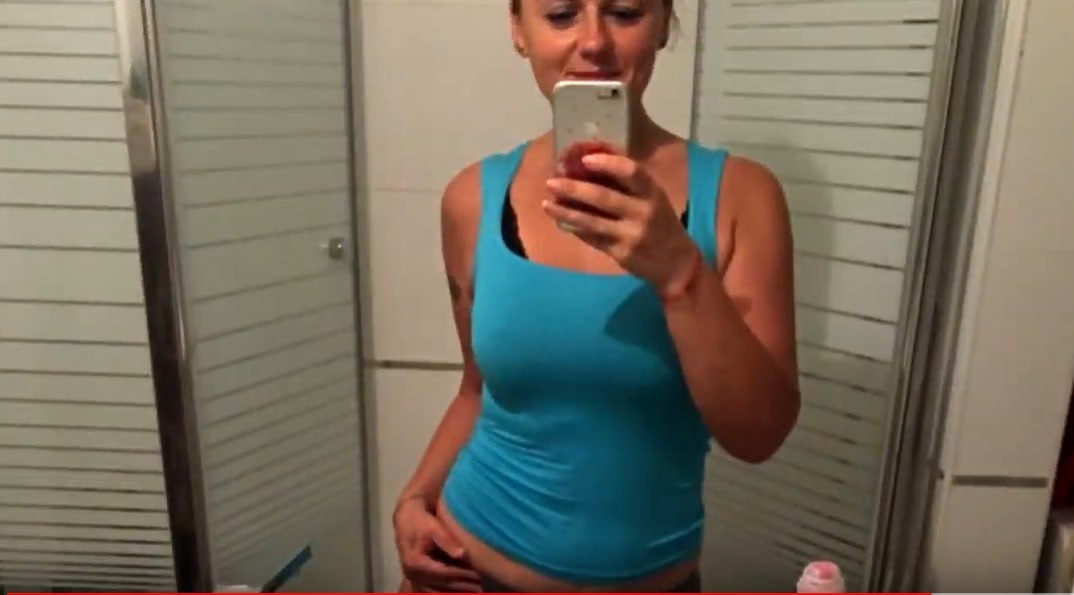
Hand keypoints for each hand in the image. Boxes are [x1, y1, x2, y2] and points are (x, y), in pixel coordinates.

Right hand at [393, 496, 481, 591]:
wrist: (406, 519)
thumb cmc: (421, 521)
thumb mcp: (433, 527)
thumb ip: (447, 541)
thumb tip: (462, 554)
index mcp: (415, 562)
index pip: (442, 572)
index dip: (460, 575)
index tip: (477, 575)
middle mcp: (411, 573)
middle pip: (440, 584)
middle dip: (461, 586)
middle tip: (480, 587)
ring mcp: (412, 578)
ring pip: (435, 591)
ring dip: (455, 591)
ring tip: (474, 591)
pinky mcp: (415, 578)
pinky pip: (431, 590)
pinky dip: (445, 592)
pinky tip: (459, 591)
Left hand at [544, 146, 700, 294]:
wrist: (676, 263)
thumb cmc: (660, 222)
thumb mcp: (652, 198)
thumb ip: (627, 183)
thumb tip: (588, 162)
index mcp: (652, 192)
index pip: (631, 171)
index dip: (607, 163)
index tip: (584, 158)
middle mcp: (643, 212)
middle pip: (603, 197)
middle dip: (573, 189)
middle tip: (551, 182)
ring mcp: (631, 234)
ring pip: (591, 221)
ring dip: (566, 212)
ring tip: (547, 203)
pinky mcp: (621, 253)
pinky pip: (592, 238)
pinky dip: (575, 229)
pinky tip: (561, 222)